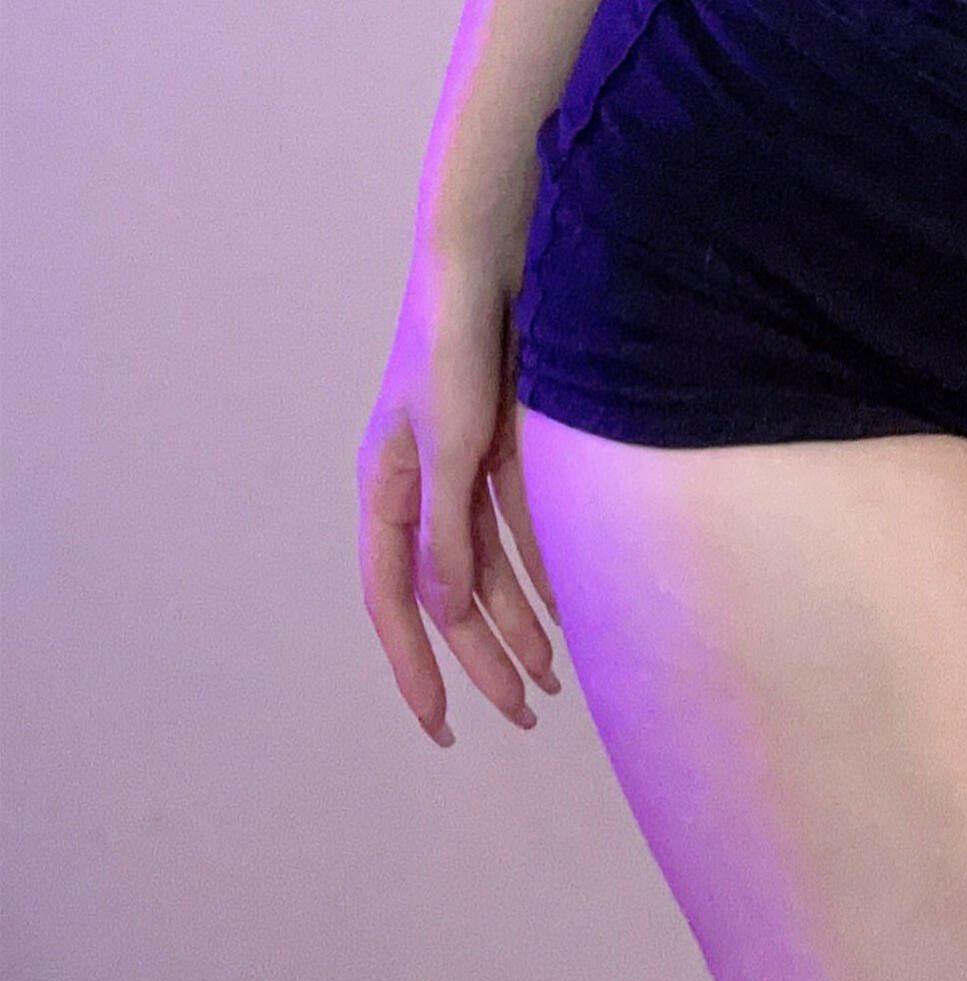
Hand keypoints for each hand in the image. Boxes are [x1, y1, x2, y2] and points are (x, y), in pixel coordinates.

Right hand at [357, 247, 561, 745]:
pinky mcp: (498, 442)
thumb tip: (446, 611)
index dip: (415, 665)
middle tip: (524, 713)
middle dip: (480, 657)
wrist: (491, 256)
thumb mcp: (450, 444)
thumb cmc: (456, 343)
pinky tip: (567, 607)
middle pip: (445, 591)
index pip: (391, 599)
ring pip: (486, 565)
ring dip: (516, 621)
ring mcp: (460, 464)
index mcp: (385, 487)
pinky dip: (538, 569)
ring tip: (552, 677)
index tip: (442, 723)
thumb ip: (447, 529)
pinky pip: (515, 527)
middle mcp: (418, 484)